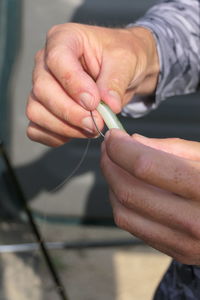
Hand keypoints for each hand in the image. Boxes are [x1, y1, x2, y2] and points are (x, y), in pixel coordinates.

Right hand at [26, 23, 158, 145]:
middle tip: (96, 123)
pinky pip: (36, 128)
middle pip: (43, 90)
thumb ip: (116, 81)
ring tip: (91, 128)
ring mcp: (41, 87)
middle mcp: (46, 62)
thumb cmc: (121, 57)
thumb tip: (109, 106)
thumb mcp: (126, 60)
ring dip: (64, 128)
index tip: (94, 103)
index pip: (57, 60)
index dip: (74, 85)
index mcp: (64, 39)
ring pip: (36, 112)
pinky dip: (54, 137)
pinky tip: (77, 133)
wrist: (122, 71)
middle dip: (71, 113)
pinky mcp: (44, 108)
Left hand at [101, 129, 199, 264]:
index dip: (121, 148)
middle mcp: (194, 221)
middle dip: (109, 164)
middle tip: (108, 149)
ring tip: (116, 167)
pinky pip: (134, 227)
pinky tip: (128, 188)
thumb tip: (134, 141)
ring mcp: (185, 243)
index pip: (145, 166)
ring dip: (112, 185)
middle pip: (128, 191)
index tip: (113, 136)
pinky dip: (123, 204)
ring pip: (124, 213)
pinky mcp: (177, 252)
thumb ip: (173, 148)